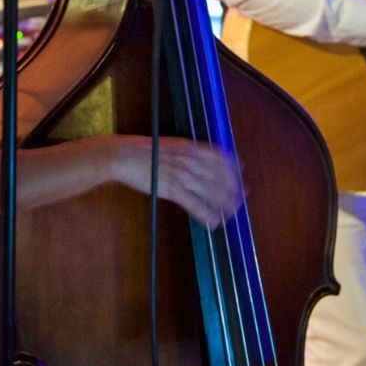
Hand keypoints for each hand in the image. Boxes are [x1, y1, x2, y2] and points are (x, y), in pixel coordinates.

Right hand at [112, 136, 241, 227]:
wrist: (124, 156)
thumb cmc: (143, 149)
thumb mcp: (171, 144)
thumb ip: (187, 151)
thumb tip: (198, 158)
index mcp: (191, 147)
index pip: (221, 157)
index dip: (233, 167)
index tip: (240, 173)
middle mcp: (191, 160)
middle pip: (221, 177)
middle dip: (233, 190)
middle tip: (240, 199)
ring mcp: (183, 175)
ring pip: (212, 193)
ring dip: (224, 205)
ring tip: (231, 214)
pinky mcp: (173, 190)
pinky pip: (195, 205)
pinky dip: (206, 214)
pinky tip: (213, 222)